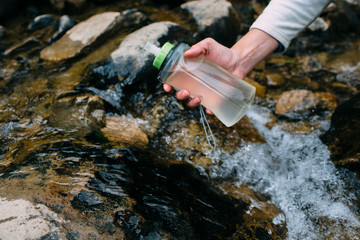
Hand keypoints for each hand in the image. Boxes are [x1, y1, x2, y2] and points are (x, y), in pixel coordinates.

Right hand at [163, 29, 278, 110]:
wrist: (238, 61)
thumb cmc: (221, 53)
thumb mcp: (209, 45)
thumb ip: (198, 47)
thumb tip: (187, 54)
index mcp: (189, 72)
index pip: (174, 80)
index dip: (168, 85)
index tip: (167, 87)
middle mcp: (194, 84)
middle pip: (181, 94)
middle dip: (179, 96)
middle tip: (185, 92)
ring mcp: (204, 91)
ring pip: (192, 102)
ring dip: (191, 103)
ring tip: (197, 98)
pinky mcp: (215, 97)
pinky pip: (209, 107)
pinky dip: (208, 110)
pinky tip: (209, 109)